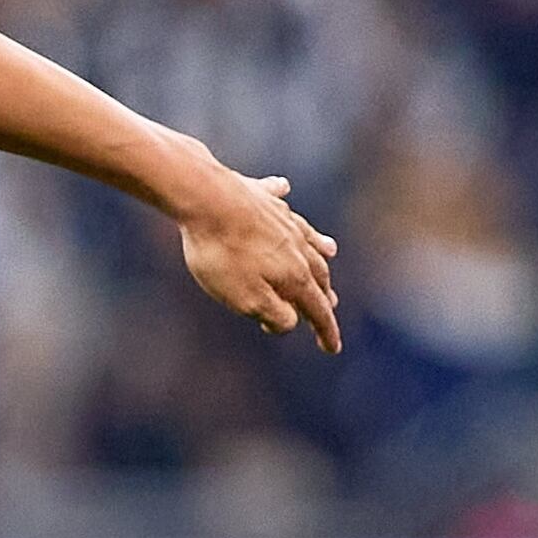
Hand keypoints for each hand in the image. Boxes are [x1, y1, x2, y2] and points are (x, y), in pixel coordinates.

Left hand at [177, 170, 341, 352]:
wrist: (205, 199)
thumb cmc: (222, 253)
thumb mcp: (246, 299)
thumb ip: (274, 314)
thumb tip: (293, 320)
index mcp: (295, 276)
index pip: (318, 310)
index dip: (325, 331)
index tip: (332, 349)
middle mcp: (297, 247)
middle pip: (317, 275)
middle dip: (324, 294)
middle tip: (330, 307)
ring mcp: (281, 219)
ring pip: (306, 237)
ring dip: (319, 250)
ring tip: (330, 253)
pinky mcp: (258, 196)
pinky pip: (276, 197)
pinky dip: (282, 196)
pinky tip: (284, 188)